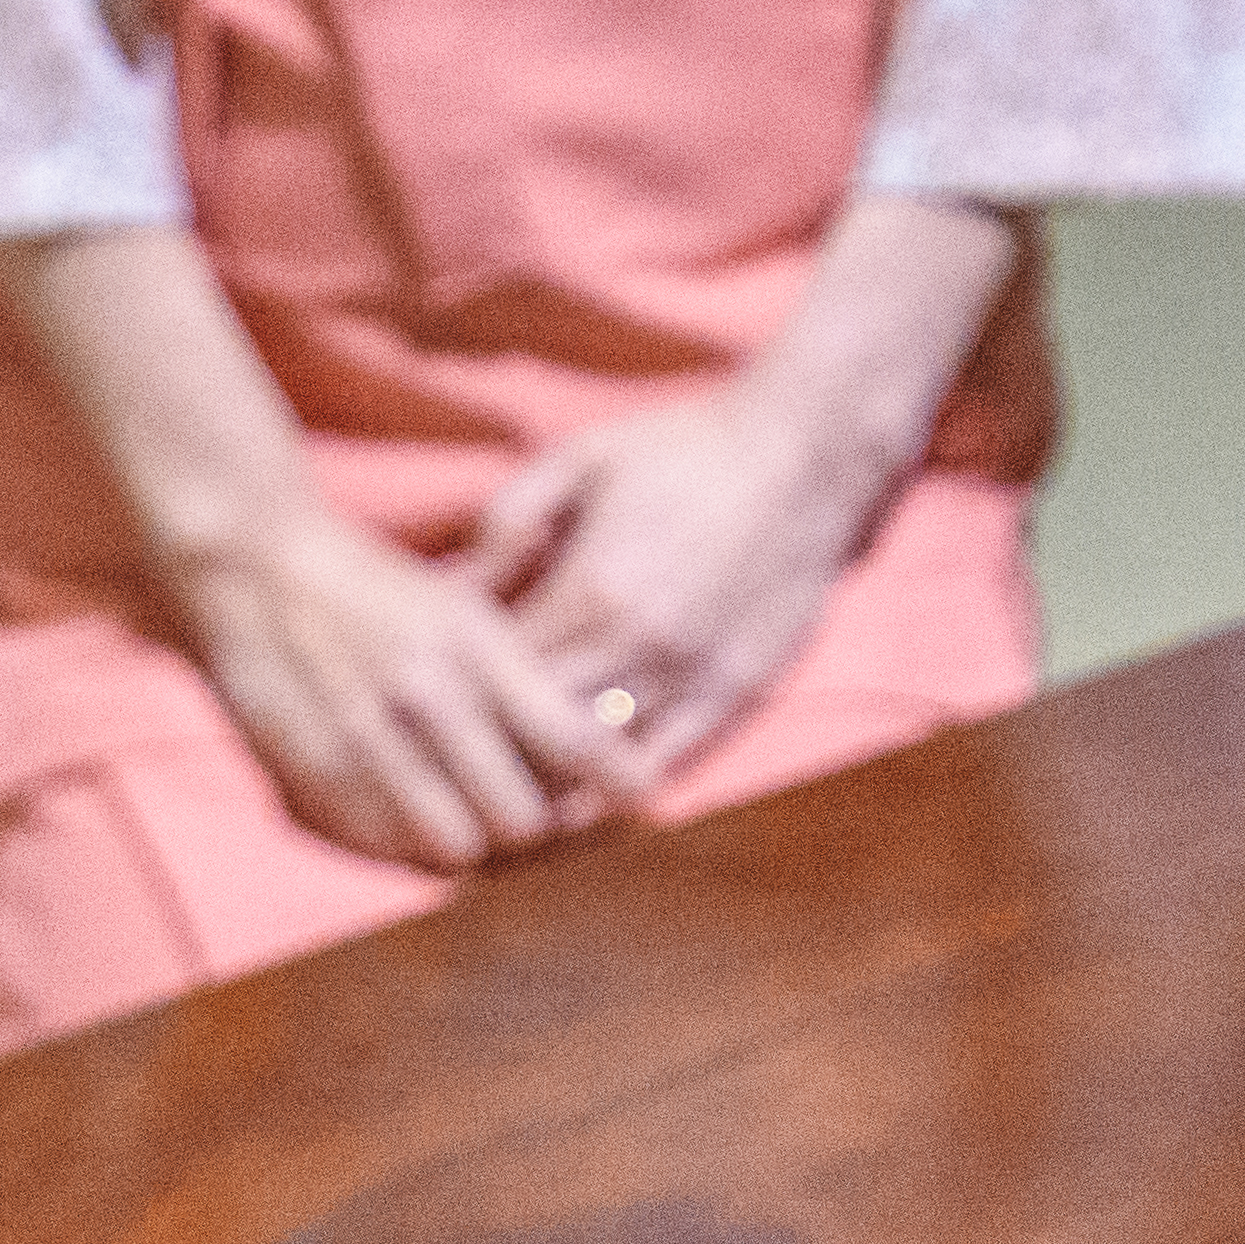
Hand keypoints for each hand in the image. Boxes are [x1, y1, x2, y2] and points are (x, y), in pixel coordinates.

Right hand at [161, 492, 648, 872]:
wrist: (253, 571)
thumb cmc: (374, 592)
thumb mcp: (465, 609)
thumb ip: (528, 677)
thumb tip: (609, 741)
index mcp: (474, 649)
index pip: (573, 739)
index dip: (618, 782)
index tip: (642, 799)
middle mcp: (426, 701)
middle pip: (523, 820)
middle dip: (541, 829)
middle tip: (546, 819)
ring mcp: (367, 746)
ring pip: (458, 849)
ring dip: (477, 847)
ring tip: (480, 822)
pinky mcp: (316, 778)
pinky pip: (390, 851)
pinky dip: (413, 848)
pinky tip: (418, 818)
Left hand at [463, 369, 871, 774]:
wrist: (805, 455)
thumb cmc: (686, 450)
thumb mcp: (581, 457)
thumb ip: (510, 516)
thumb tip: (453, 580)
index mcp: (591, 589)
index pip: (495, 672)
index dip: (459, 688)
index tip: (439, 689)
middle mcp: (636, 647)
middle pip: (535, 730)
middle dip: (492, 744)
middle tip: (458, 752)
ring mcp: (688, 678)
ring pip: (594, 763)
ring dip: (546, 777)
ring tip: (506, 786)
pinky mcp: (732, 695)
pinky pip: (662, 766)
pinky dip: (614, 788)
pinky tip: (583, 793)